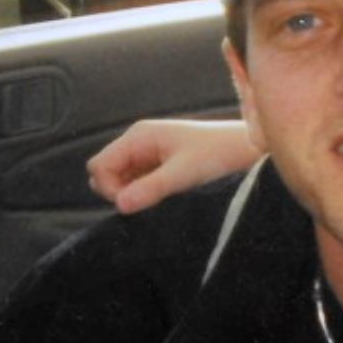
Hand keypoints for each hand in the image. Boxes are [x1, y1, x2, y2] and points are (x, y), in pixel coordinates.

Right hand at [87, 118, 261, 214]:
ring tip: (159, 196)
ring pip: (119, 178)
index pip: (99, 166)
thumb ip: (151, 188)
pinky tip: (163, 194)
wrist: (243, 147)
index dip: (108, 188)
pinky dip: (142, 191)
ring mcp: (146, 152)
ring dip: (130, 193)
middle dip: (116, 191)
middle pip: (103, 172)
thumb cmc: (216, 153)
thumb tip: (120, 206)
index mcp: (138, 136)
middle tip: (146, 201)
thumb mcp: (183, 173)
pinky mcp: (157, 163)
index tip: (132, 203)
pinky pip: (135, 181)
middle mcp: (138, 141)